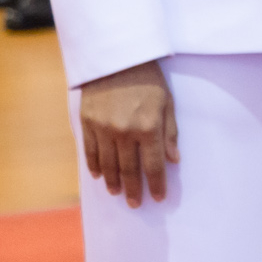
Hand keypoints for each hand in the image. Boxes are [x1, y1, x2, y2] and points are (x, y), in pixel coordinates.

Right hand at [80, 60, 177, 206]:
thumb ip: (169, 133)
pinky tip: (98, 176)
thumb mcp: (167, 102)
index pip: (153, 165)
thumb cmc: (148, 78)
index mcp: (148, 127)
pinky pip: (90, 151)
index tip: (158, 198)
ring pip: (107, 164)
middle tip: (135, 204)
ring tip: (117, 193)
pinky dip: (95, 166)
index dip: (156, 184)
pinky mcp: (87, 123)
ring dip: (112, 182)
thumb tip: (174, 160)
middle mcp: (124, 132)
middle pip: (128, 169)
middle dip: (133, 189)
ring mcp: (102, 129)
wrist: (117, 58)